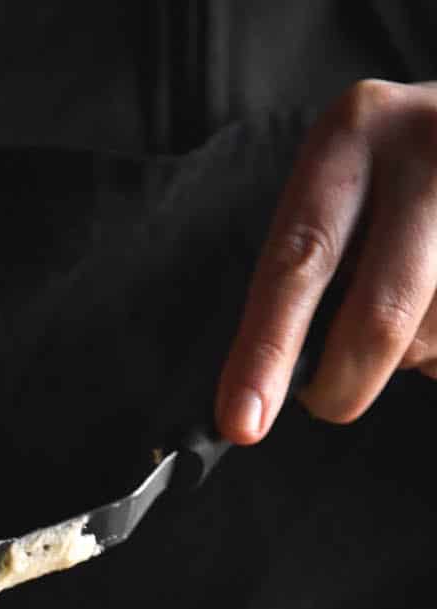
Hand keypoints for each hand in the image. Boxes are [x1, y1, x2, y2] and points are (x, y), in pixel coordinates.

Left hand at [217, 79, 436, 441]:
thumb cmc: (393, 178)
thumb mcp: (343, 187)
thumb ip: (310, 266)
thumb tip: (264, 391)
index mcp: (353, 133)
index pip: (299, 261)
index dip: (266, 352)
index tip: (241, 424)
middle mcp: (427, 150)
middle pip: (379, 319)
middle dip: (343, 386)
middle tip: (327, 400)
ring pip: (430, 340)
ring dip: (415, 353)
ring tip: (421, 296)